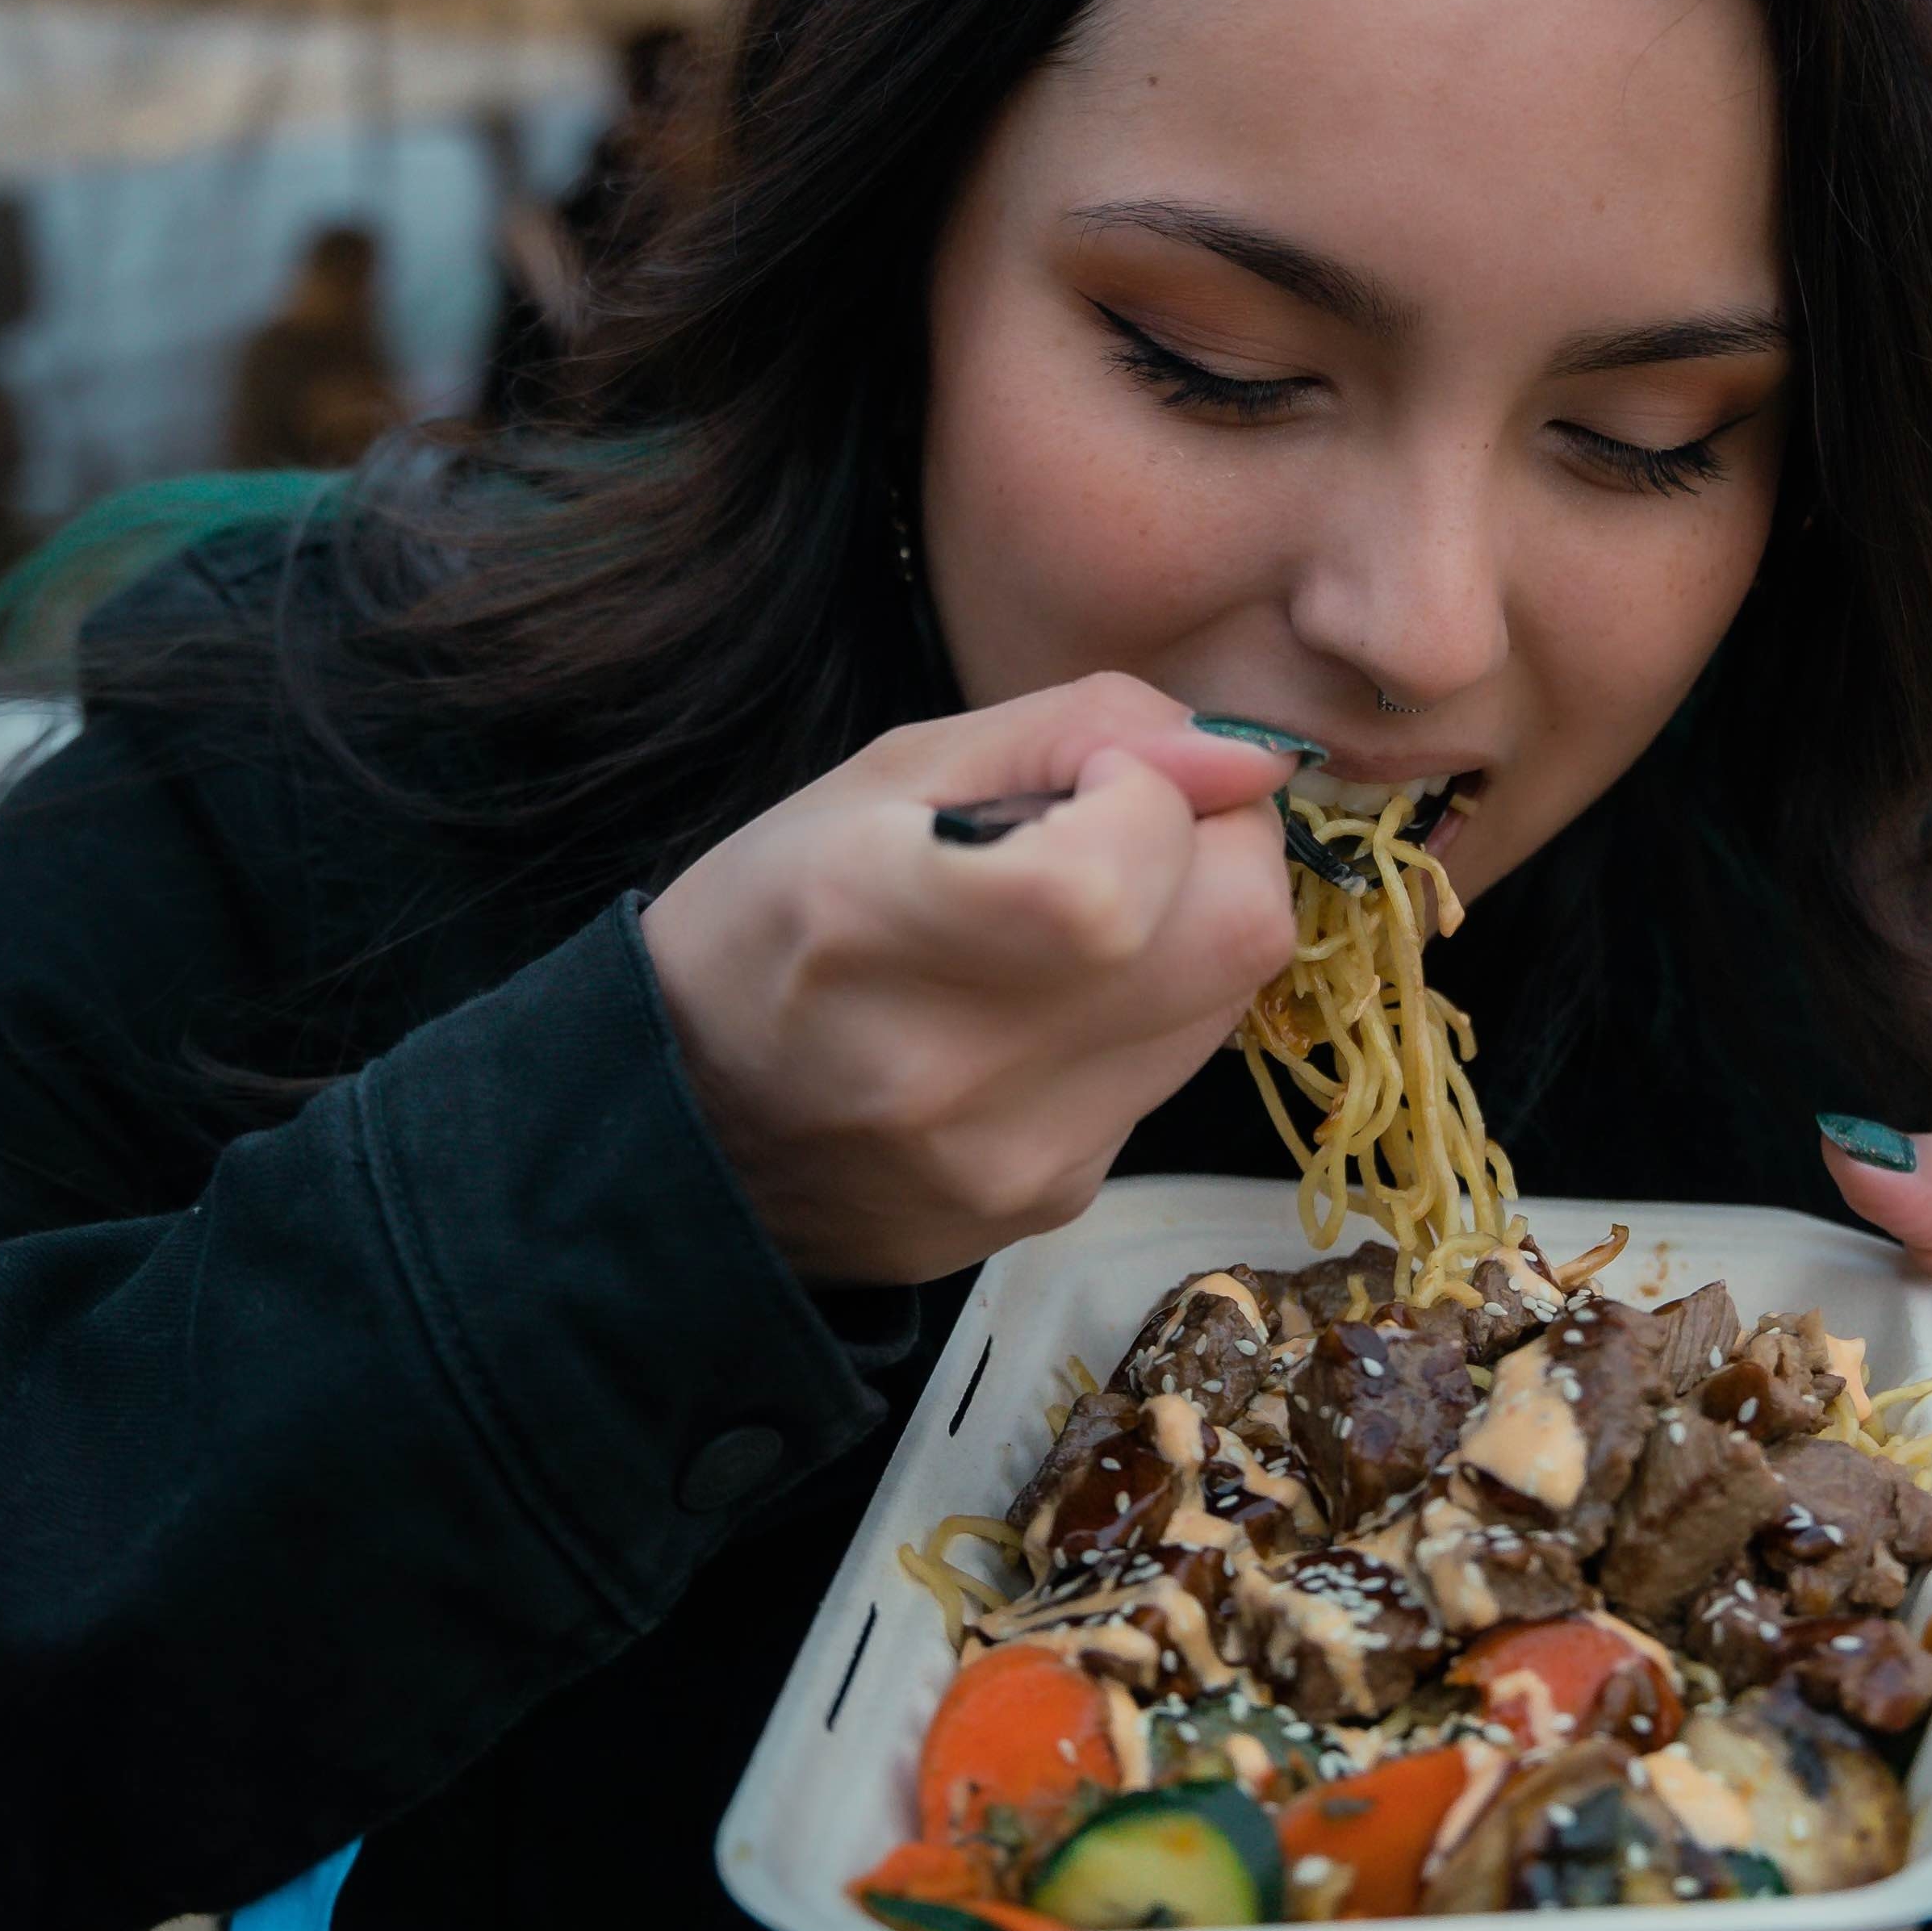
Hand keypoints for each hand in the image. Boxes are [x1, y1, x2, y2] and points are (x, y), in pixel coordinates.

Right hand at [640, 675, 1298, 1283]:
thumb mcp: (888, 774)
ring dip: (1191, 927)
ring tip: (1078, 915)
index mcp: (878, 923)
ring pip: (1226, 1002)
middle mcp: (955, 1066)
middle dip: (1224, 843)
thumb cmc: (773, 918)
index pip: (1113, 875)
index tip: (1096, 778)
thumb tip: (1245, 757)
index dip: (1149, 794)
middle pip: (1234, 933)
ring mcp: (1015, 1155)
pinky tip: (1049, 1004)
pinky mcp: (1055, 1201)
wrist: (686, 1136)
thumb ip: (1078, 729)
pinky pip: (1171, 1073)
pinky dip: (1146, 1013)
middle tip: (1137, 822)